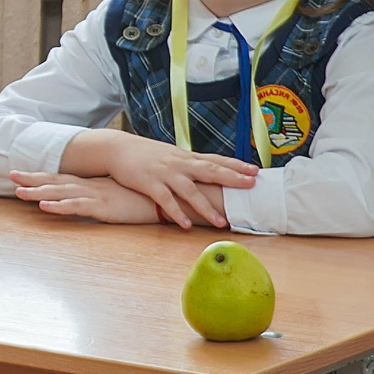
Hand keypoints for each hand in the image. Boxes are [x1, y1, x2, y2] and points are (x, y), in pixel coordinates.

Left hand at [9, 172, 167, 224]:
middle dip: (33, 179)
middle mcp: (92, 186)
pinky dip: (60, 206)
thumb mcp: (126, 194)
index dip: (44, 176)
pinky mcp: (104, 207)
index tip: (25, 173)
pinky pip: (77, 207)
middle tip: (11, 175)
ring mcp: (96, 195)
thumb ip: (114, 194)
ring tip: (18, 192)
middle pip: (57, 181)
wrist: (167, 195)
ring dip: (39, 193)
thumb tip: (108, 196)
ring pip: (61, 193)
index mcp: (96, 184)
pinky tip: (44, 206)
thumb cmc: (148, 197)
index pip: (64, 178)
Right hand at [61, 128, 254, 229]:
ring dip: (205, 207)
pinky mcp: (149, 183)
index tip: (255, 171)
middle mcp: (180, 164)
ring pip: (189, 190)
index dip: (236, 165)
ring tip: (220, 222)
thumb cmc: (147, 155)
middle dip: (231, 178)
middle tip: (250, 186)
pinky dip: (176, 212)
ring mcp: (165, 173)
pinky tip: (184, 225)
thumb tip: (211, 173)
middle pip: (210, 170)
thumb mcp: (172, 156)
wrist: (118, 148)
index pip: (216, 160)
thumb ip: (190, 165)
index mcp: (187, 157)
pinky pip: (165, 200)